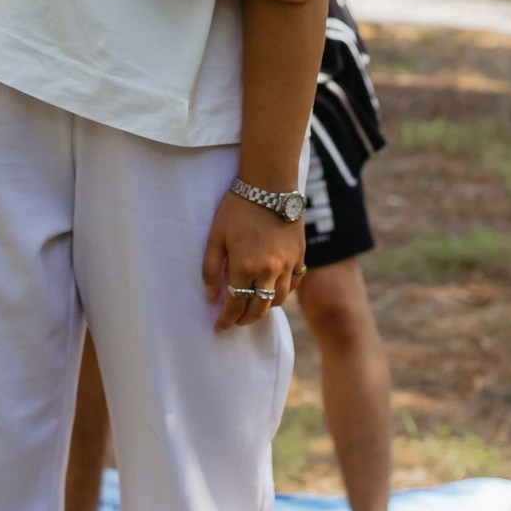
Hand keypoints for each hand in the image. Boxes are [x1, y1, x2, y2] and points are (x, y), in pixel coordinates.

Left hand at [202, 190, 305, 332]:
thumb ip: (211, 268)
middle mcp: (269, 271)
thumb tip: (212, 296)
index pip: (235, 305)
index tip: (218, 328)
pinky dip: (283, 292)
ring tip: (253, 305)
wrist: (270, 183)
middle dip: (244, 319)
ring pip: (278, 300)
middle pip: (258, 309)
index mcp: (245, 267)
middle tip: (234, 321)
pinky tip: (273, 289)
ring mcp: (288, 264)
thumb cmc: (237, 206)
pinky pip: (294, 284)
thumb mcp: (215, 235)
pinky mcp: (300, 255)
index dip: (225, 320)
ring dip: (264, 307)